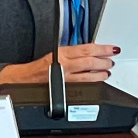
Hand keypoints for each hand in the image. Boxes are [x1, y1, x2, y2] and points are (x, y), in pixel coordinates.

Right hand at [0, 43, 119, 87]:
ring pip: (89, 75)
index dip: (102, 49)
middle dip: (104, 61)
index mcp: (63, 53)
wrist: (25, 79)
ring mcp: (65, 78)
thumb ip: (74, 51)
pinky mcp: (65, 88)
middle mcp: (65, 65)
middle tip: (112, 59)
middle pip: (90, 61)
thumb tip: (91, 50)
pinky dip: (93, 82)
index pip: (87, 49)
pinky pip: (83, 85)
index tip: (112, 48)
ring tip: (107, 71)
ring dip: (101, 73)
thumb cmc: (41, 65)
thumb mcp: (57, 51)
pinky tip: (99, 80)